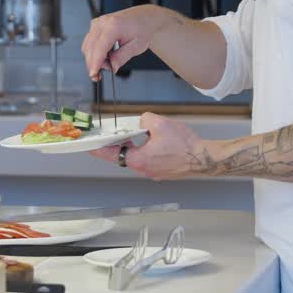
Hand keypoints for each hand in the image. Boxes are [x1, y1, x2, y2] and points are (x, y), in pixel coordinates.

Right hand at [81, 5, 172, 80]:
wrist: (143, 18)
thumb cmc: (142, 29)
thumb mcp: (136, 47)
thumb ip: (122, 58)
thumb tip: (111, 67)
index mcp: (114, 26)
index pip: (99, 48)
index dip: (95, 63)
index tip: (94, 75)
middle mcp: (102, 23)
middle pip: (90, 49)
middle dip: (95, 64)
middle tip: (108, 70)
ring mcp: (97, 23)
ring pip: (87, 47)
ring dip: (94, 59)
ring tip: (109, 62)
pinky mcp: (95, 26)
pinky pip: (88, 43)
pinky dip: (94, 53)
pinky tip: (105, 55)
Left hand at [88, 113, 205, 180]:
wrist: (203, 158)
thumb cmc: (185, 145)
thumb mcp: (160, 124)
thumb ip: (144, 119)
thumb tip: (142, 122)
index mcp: (139, 159)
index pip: (111, 155)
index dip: (98, 150)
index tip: (89, 148)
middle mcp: (144, 169)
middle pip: (122, 157)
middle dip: (116, 146)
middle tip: (110, 137)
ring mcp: (153, 172)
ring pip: (136, 159)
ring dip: (132, 148)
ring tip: (132, 136)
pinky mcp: (162, 172)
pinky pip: (147, 161)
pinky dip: (144, 152)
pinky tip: (150, 143)